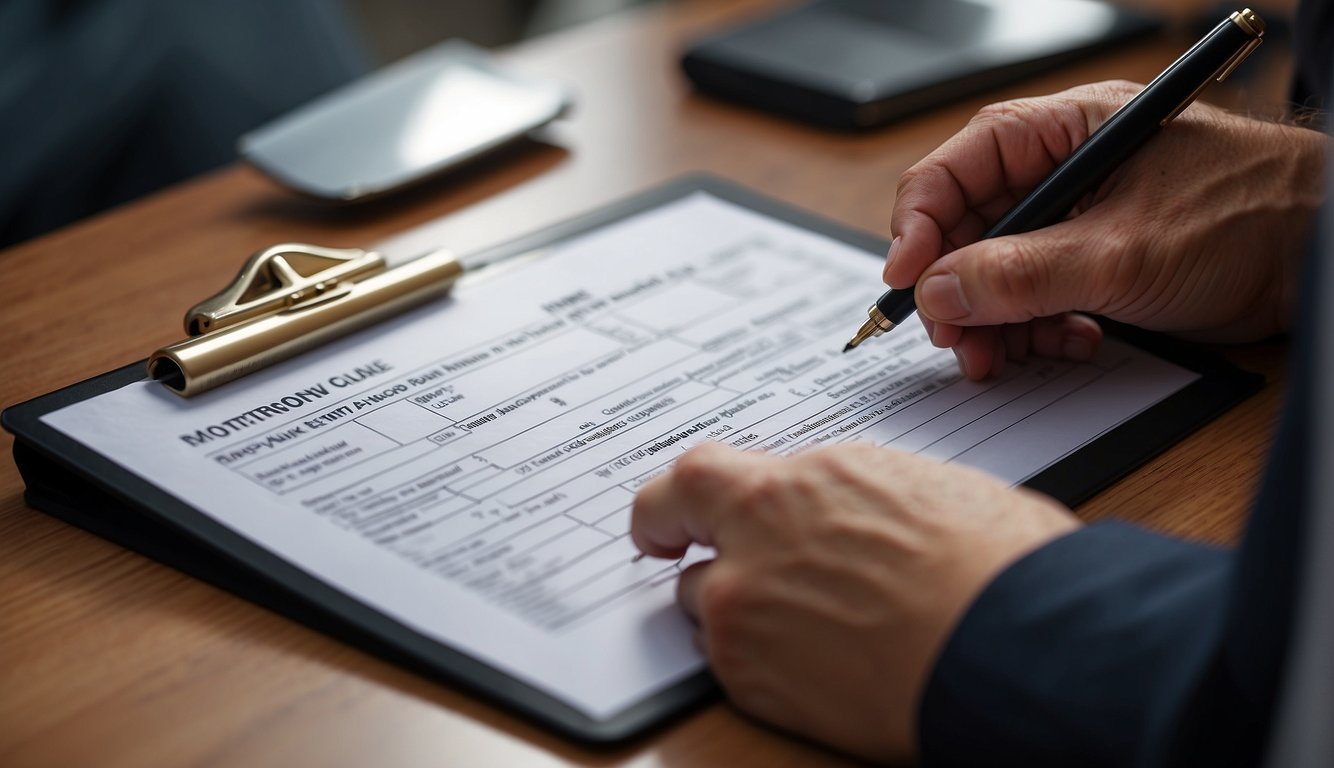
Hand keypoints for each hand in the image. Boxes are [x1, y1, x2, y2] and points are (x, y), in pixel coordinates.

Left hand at [630, 441, 1078, 761]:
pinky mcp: (750, 678)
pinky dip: (761, 665)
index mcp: (803, 481)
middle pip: (673, 530)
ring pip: (704, 605)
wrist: (1016, 647)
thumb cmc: (998, 568)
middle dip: (677, 542)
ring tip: (809, 632)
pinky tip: (820, 669)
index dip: (680, 497)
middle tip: (679, 556)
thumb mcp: (923, 493)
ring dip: (736, 612)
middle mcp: (756, 536)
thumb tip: (845, 515)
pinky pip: (729, 666)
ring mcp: (742, 609)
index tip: (673, 515)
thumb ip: (851, 502)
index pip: (702, 474)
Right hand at [888, 81, 1324, 378]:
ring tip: (1005, 358)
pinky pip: (1035, 300)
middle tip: (957, 339)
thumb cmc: (1247, 214)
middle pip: (968, 229)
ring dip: (994, 322)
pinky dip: (1037, 331)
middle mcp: (1059, 171)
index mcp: (1060, 132)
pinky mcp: (1094, 265)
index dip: (920, 224)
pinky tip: (1067, 344)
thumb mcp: (1123, 251)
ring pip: (996, 273)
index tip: (906, 279)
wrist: (1317, 256)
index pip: (957, 169)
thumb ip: (1022, 275)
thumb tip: (939, 293)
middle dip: (957, 290)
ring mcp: (1076, 220)